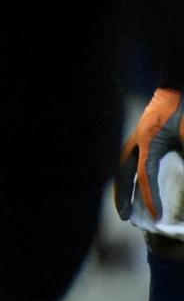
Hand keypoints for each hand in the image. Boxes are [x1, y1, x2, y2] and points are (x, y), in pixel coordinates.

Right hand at [117, 88, 183, 240]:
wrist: (178, 85)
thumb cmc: (182, 109)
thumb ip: (183, 151)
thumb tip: (181, 179)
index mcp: (149, 141)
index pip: (146, 175)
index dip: (150, 197)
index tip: (156, 216)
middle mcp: (139, 140)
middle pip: (122, 172)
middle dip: (122, 195)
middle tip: (123, 216)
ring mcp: (139, 136)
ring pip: (123, 165)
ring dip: (123, 185)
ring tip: (124, 204)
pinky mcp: (145, 134)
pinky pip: (133, 158)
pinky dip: (131, 173)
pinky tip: (135, 181)